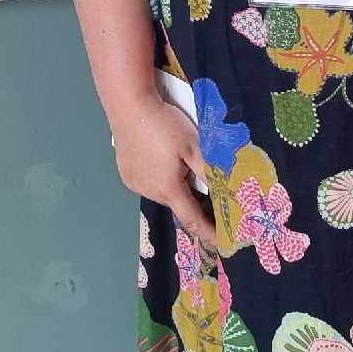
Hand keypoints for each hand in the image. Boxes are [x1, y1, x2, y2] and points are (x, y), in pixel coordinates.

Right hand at [108, 91, 217, 248]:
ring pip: (163, 193)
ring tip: (180, 165)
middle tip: (206, 187)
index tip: (221, 244)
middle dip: (193, 200)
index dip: (209, 233)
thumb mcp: (195, 146)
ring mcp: (135, 184)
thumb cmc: (165, 125)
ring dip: (175, 187)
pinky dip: (159, 179)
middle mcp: (150, 192)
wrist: (130, 106)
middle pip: (178, 203)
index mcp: (169, 189)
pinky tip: (160, 159)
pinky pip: (149, 183)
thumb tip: (225, 192)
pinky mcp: (126, 175)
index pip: (193, 220)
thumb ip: (210, 171)